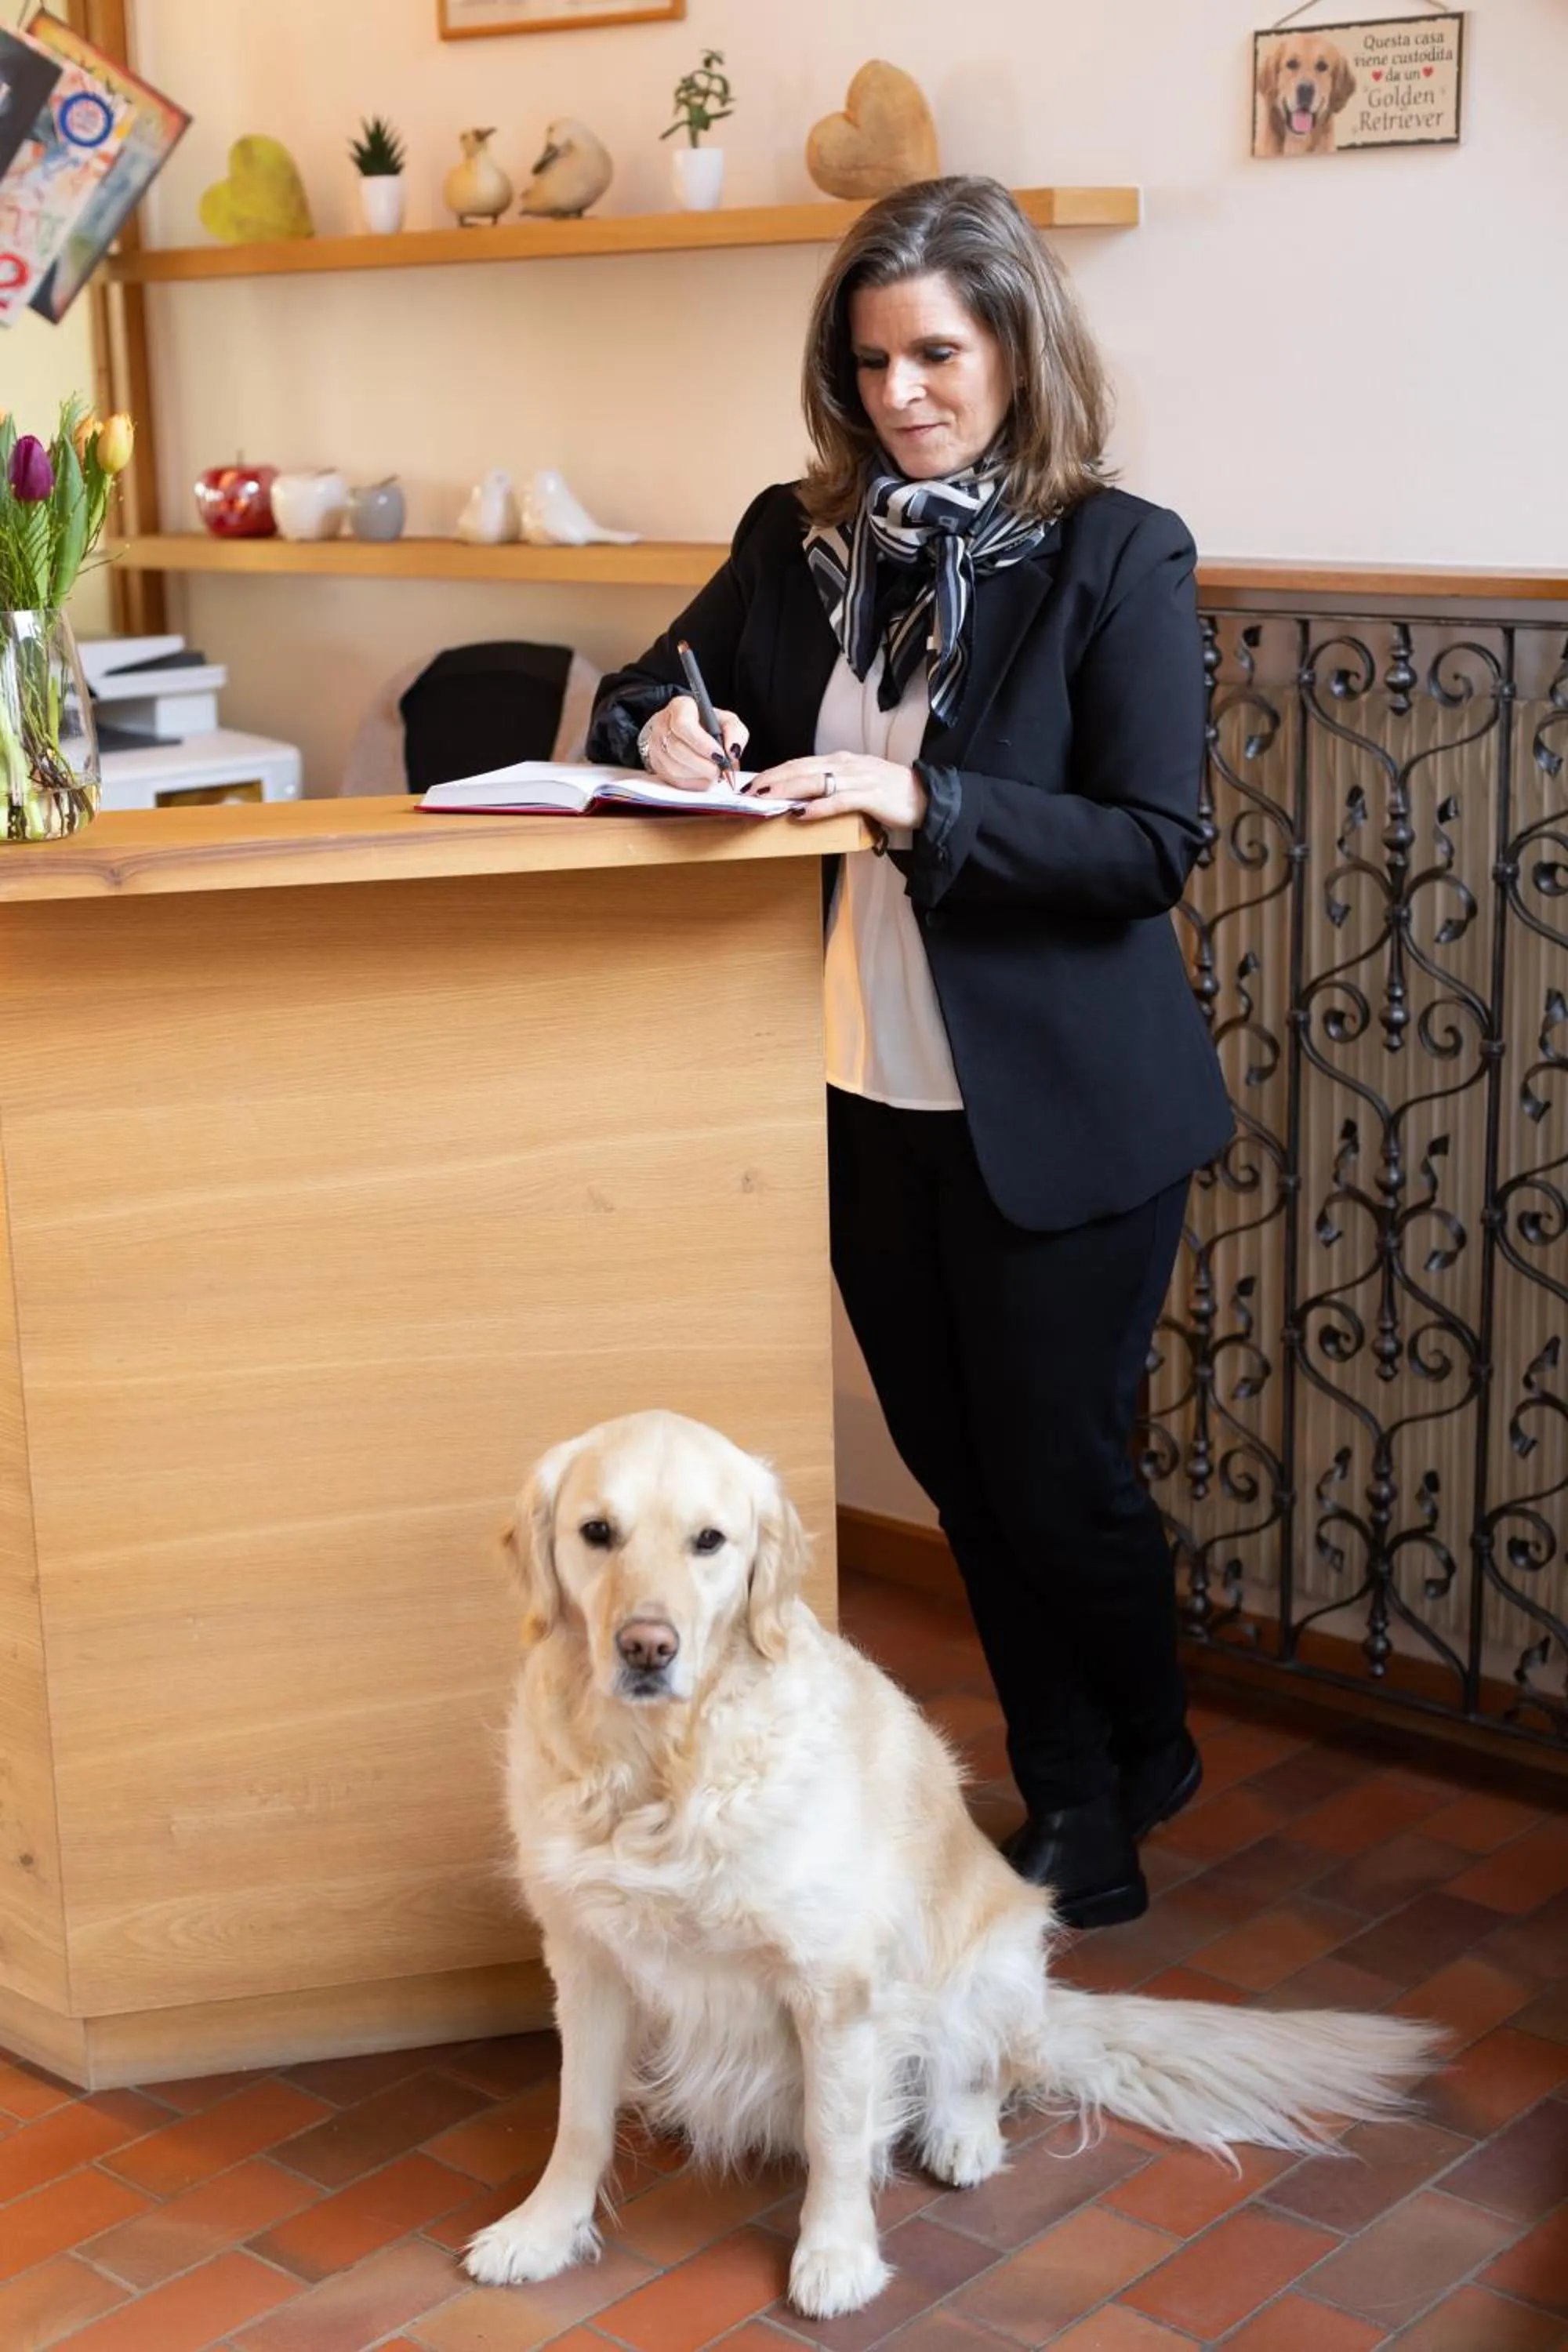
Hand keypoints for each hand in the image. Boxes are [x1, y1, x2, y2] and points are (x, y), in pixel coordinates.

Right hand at [642, 694, 749, 789]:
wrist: (688, 733)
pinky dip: (693, 784)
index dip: (702, 744)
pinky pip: (673, 780)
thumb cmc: (708, 726)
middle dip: (703, 765)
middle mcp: (662, 725)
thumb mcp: (726, 721)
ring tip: (714, 774)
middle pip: (677, 749)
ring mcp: (656, 746)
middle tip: (720, 770)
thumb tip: (733, 751)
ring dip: (699, 776)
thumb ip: (735, 732)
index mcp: (680, 707)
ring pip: (675, 768)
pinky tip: (704, 779)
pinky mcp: (656, 765)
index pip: (683, 725)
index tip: (720, 755)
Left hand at [750, 752, 927, 832]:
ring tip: (766, 800)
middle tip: (749, 792)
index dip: (775, 772)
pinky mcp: (871, 796)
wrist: (926, 797)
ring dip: (787, 790)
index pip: (800, 763)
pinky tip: (801, 813)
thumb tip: (802, 800)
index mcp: (841, 761)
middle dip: (772, 780)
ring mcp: (859, 779)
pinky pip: (839, 801)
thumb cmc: (890, 794)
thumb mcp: (856, 784)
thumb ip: (832, 788)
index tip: (753, 783)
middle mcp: (846, 765)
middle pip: (801, 768)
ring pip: (815, 781)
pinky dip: (818, 807)